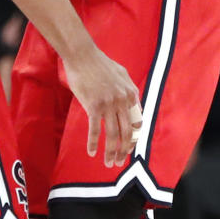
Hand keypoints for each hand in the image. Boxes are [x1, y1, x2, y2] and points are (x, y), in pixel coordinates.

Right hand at [62, 46, 140, 168]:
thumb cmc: (99, 63)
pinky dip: (93, 143)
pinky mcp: (93, 106)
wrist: (82, 55)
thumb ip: (129, 90)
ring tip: (108, 163)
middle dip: (123, 151)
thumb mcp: (122, 74)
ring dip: (111, 152)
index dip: (133, 139)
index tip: (128, 149)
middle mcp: (122, 101)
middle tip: (118, 163)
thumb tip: (133, 104)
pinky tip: (92, 153)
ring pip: (113, 135)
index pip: (137, 123)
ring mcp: (108, 104)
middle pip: (126, 133)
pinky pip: (95, 130)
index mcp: (131, 94)